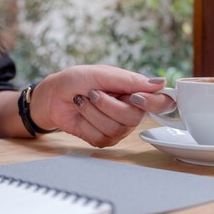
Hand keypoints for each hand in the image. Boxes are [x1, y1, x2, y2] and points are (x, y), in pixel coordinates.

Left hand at [30, 65, 175, 146]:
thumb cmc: (76, 80)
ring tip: (83, 100)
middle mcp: (131, 111)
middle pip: (135, 118)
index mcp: (135, 92)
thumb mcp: (102, 74)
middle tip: (93, 92)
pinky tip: (81, 112)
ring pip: (117, 128)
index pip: (162, 103)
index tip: (134, 97)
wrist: (52, 95)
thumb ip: (130, 81)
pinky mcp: (103, 140)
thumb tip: (162, 84)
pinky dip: (87, 122)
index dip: (153, 103)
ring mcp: (118, 128)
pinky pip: (102, 137)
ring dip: (94, 111)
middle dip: (109, 104)